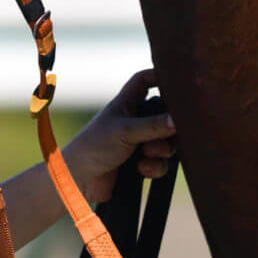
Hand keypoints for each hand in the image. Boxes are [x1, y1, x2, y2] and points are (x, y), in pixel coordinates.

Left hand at [63, 69, 178, 202]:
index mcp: (126, 104)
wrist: (79, 180)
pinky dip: (154, 166)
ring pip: (165, 142)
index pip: (144, 81)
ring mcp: (138, 143)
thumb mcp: (126, 131)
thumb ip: (153, 126)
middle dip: (168, 127)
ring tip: (146, 153)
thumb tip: (178, 122)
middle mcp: (134, 120)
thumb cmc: (95, 146)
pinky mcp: (139, 164)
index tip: (177, 82)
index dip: (159, 77)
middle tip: (168, 132)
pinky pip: (160, 163)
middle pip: (164, 115)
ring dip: (160, 150)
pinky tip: (141, 170)